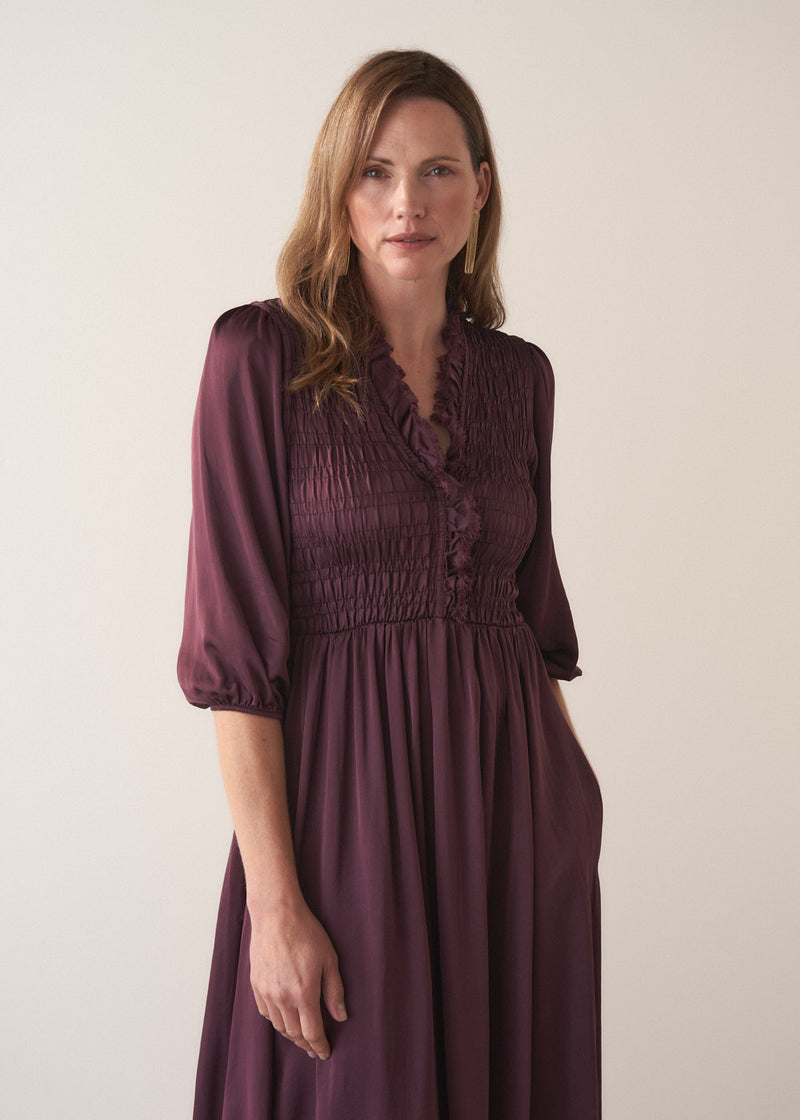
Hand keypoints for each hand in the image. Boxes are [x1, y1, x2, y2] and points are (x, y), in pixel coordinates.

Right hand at [249, 898, 347, 1059]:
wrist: (276, 915)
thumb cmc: (306, 933)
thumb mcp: (329, 959)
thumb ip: (334, 990)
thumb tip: (340, 1016)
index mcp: (304, 993)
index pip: (312, 1032)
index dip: (319, 1046)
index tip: (325, 1053)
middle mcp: (282, 998)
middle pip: (294, 1033)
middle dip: (306, 1044)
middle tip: (314, 1049)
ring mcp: (267, 992)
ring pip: (279, 1025)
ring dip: (291, 1035)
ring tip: (301, 1036)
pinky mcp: (256, 985)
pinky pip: (266, 1012)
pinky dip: (276, 1020)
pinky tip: (284, 1018)